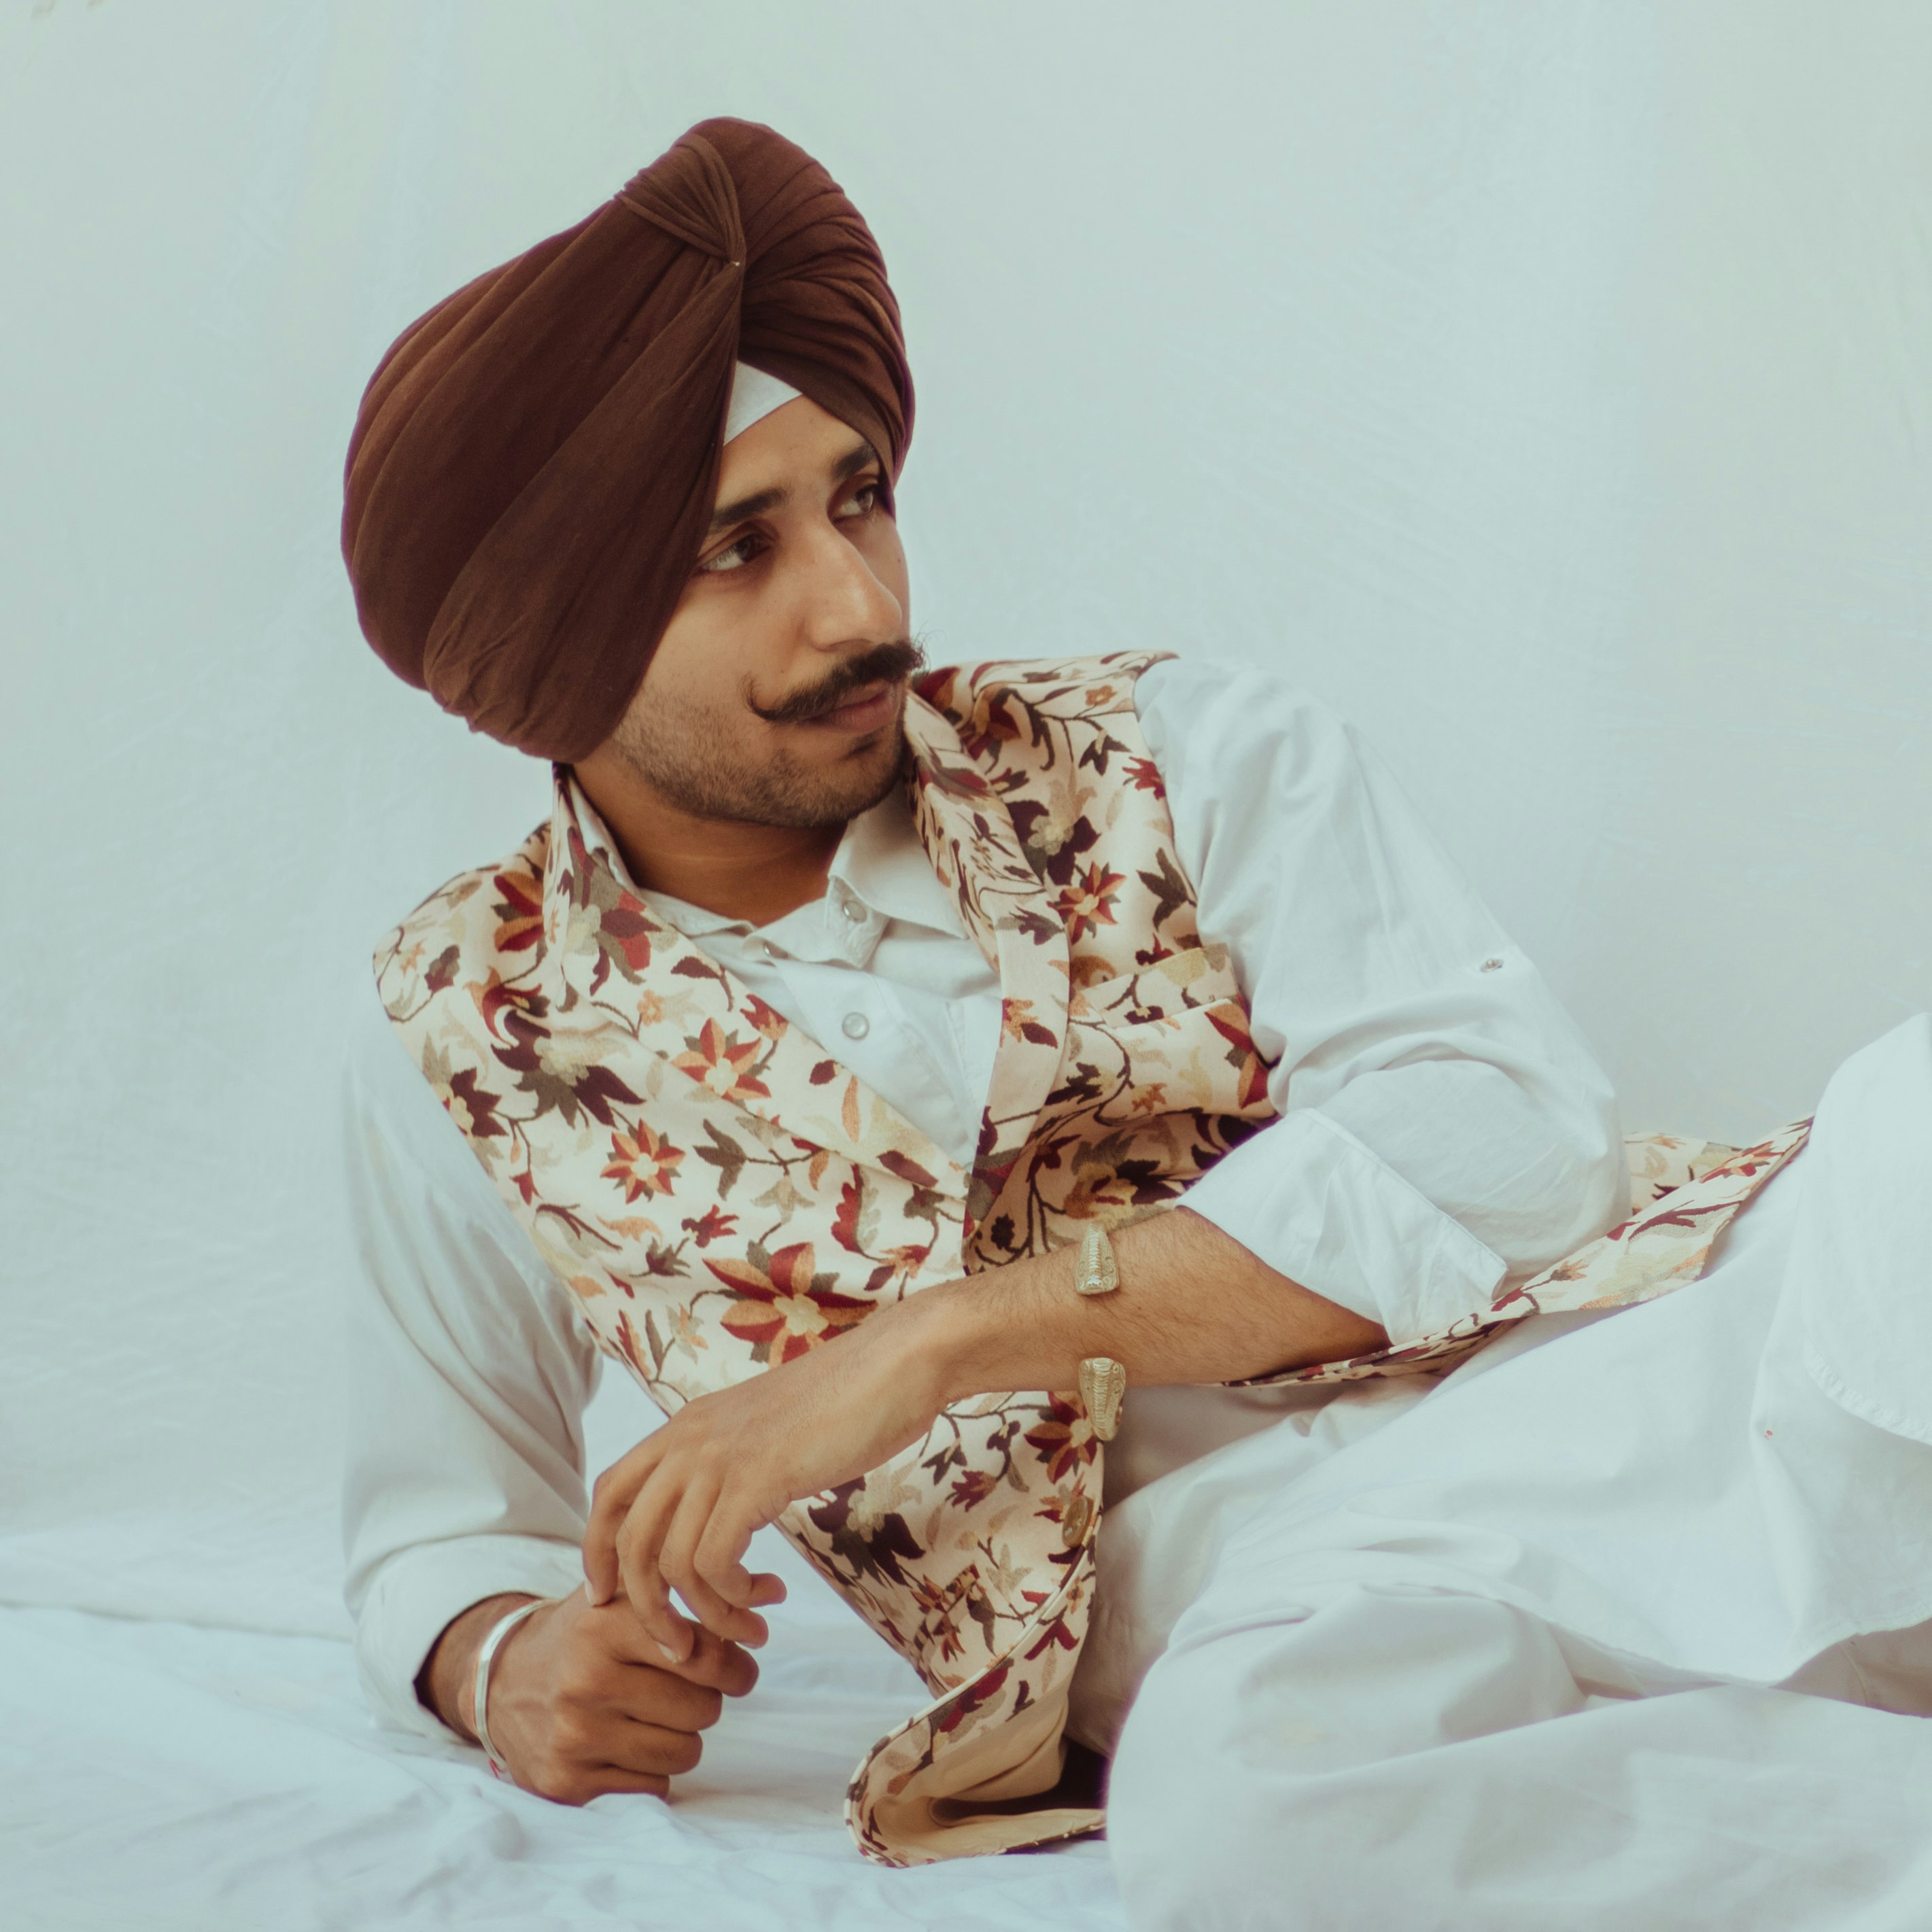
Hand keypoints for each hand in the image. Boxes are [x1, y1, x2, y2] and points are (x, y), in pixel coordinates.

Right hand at [424, 1586, 757, 1804]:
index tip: (737, 1666)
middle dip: (706, 1700)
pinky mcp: (568, 1784)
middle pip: (703, 1709)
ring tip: (657, 1716)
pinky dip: (653, 1769)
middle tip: (687, 1691)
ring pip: (685, 1752)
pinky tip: (628, 1743)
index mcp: (604, 1628)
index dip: (734, 1663)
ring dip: (683, 1737)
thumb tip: (775, 1590)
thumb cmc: (581, 1636)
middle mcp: (586, 1682)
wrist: (501, 1682)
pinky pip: (654, 1788)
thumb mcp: (622, 1598)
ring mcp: (575, 1738)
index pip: (706, 1655)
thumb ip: (691, 1593)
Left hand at [583, 1300, 947, 1661]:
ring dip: (707, 1615)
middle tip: (681, 1647)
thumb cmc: (847, 1399)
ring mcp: (719, 1458)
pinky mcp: (755, 1480)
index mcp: (687, 1425)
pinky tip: (767, 1595)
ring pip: (671, 1563)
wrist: (895, 1364)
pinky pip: (714, 1563)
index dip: (600, 1553)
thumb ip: (733, 1464)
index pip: (611, 1493)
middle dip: (647, 1608)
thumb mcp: (766, 1429)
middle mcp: (689, 1439)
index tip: (614, 1599)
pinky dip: (734, 1597)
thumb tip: (721, 1514)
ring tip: (749, 1629)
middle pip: (629, 1540)